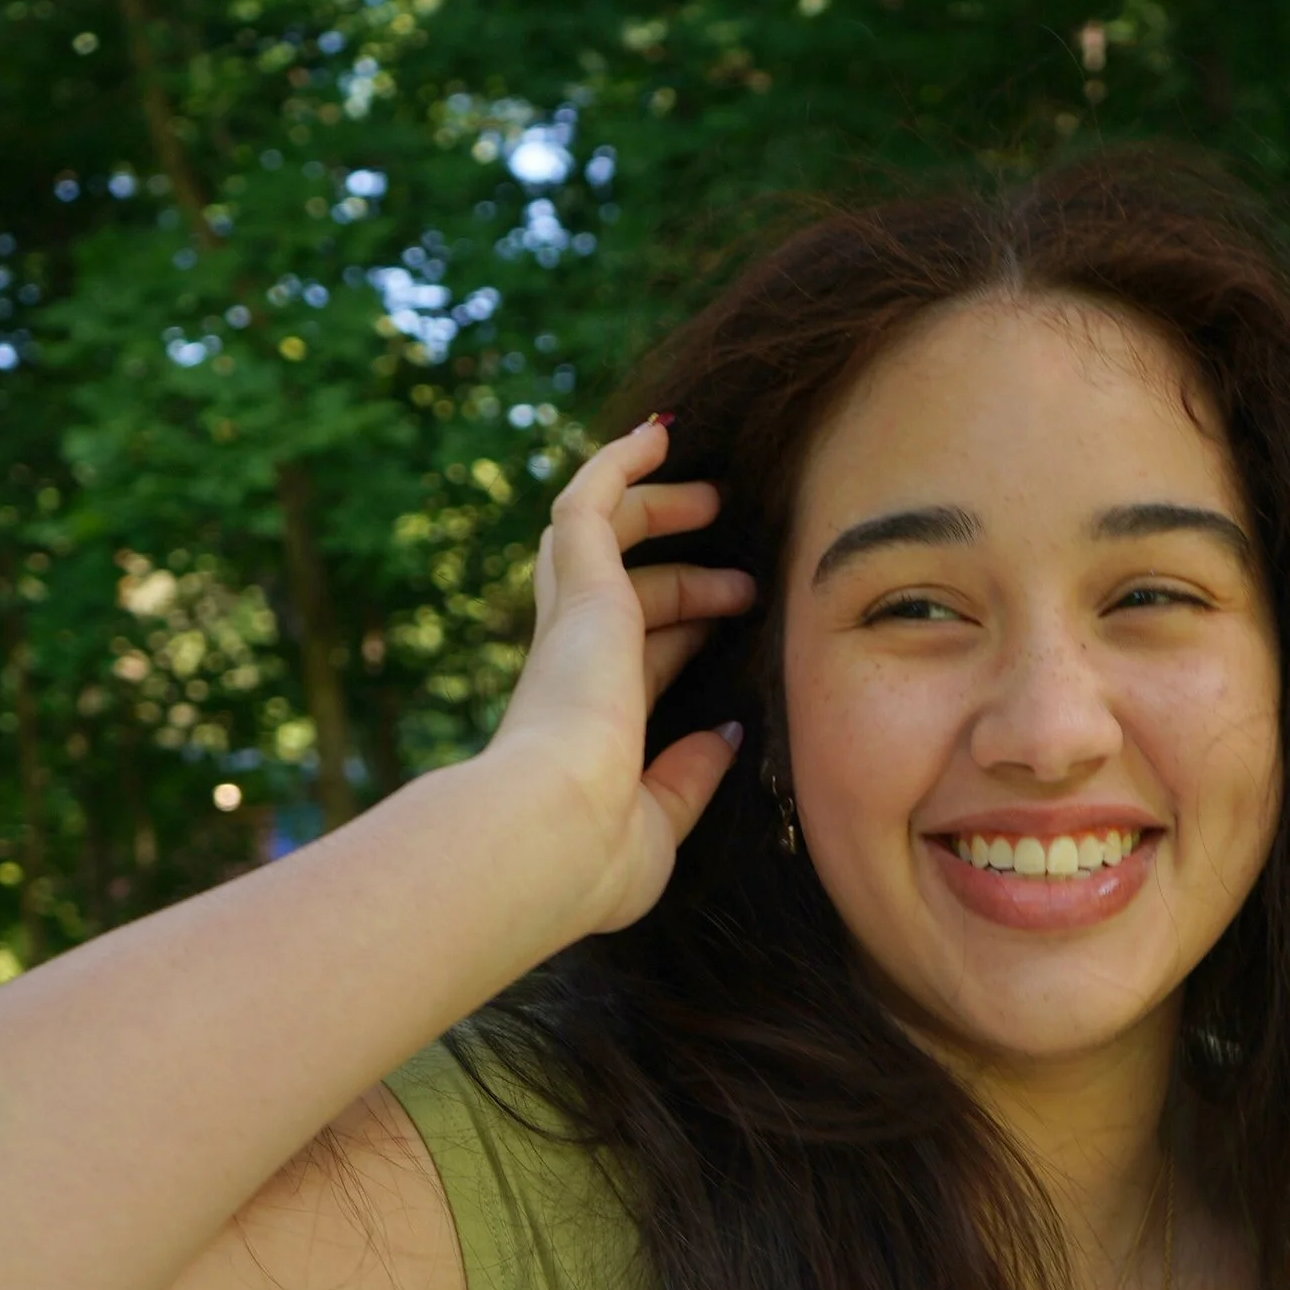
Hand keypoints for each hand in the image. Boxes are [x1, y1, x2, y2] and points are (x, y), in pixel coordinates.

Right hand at [477, 417, 755, 939]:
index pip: (639, 660)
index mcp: (588, 723)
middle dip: (676, 570)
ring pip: (599, 537)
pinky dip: (618, 464)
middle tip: (739, 568)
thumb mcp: (660, 822)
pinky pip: (588, 501)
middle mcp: (569, 666)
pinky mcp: (577, 589)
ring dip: (658, 510)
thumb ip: (688, 777)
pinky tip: (659, 433)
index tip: (730, 629)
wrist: (550, 832)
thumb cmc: (595, 856)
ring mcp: (568, 624)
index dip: (682, 636)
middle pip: (617, 591)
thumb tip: (726, 735)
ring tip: (717, 497)